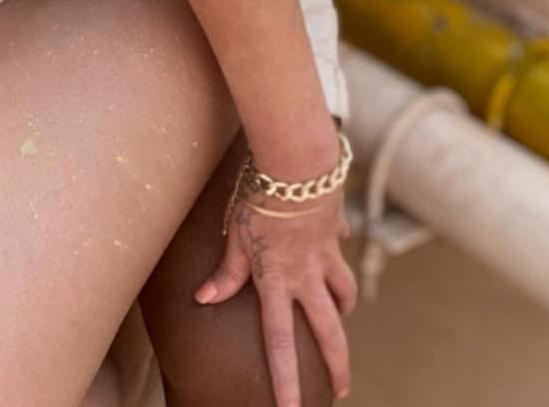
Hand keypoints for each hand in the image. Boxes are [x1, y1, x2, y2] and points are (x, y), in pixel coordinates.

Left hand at [196, 192, 355, 405]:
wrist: (297, 163)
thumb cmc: (258, 197)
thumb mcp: (235, 235)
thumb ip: (226, 272)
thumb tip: (204, 298)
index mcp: (276, 281)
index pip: (281, 343)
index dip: (287, 381)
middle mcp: (306, 275)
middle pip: (329, 331)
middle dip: (337, 364)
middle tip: (341, 389)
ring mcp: (326, 254)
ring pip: (344, 293)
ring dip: (343, 309)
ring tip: (341, 318)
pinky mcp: (335, 231)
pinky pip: (340, 249)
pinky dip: (337, 252)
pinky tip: (335, 242)